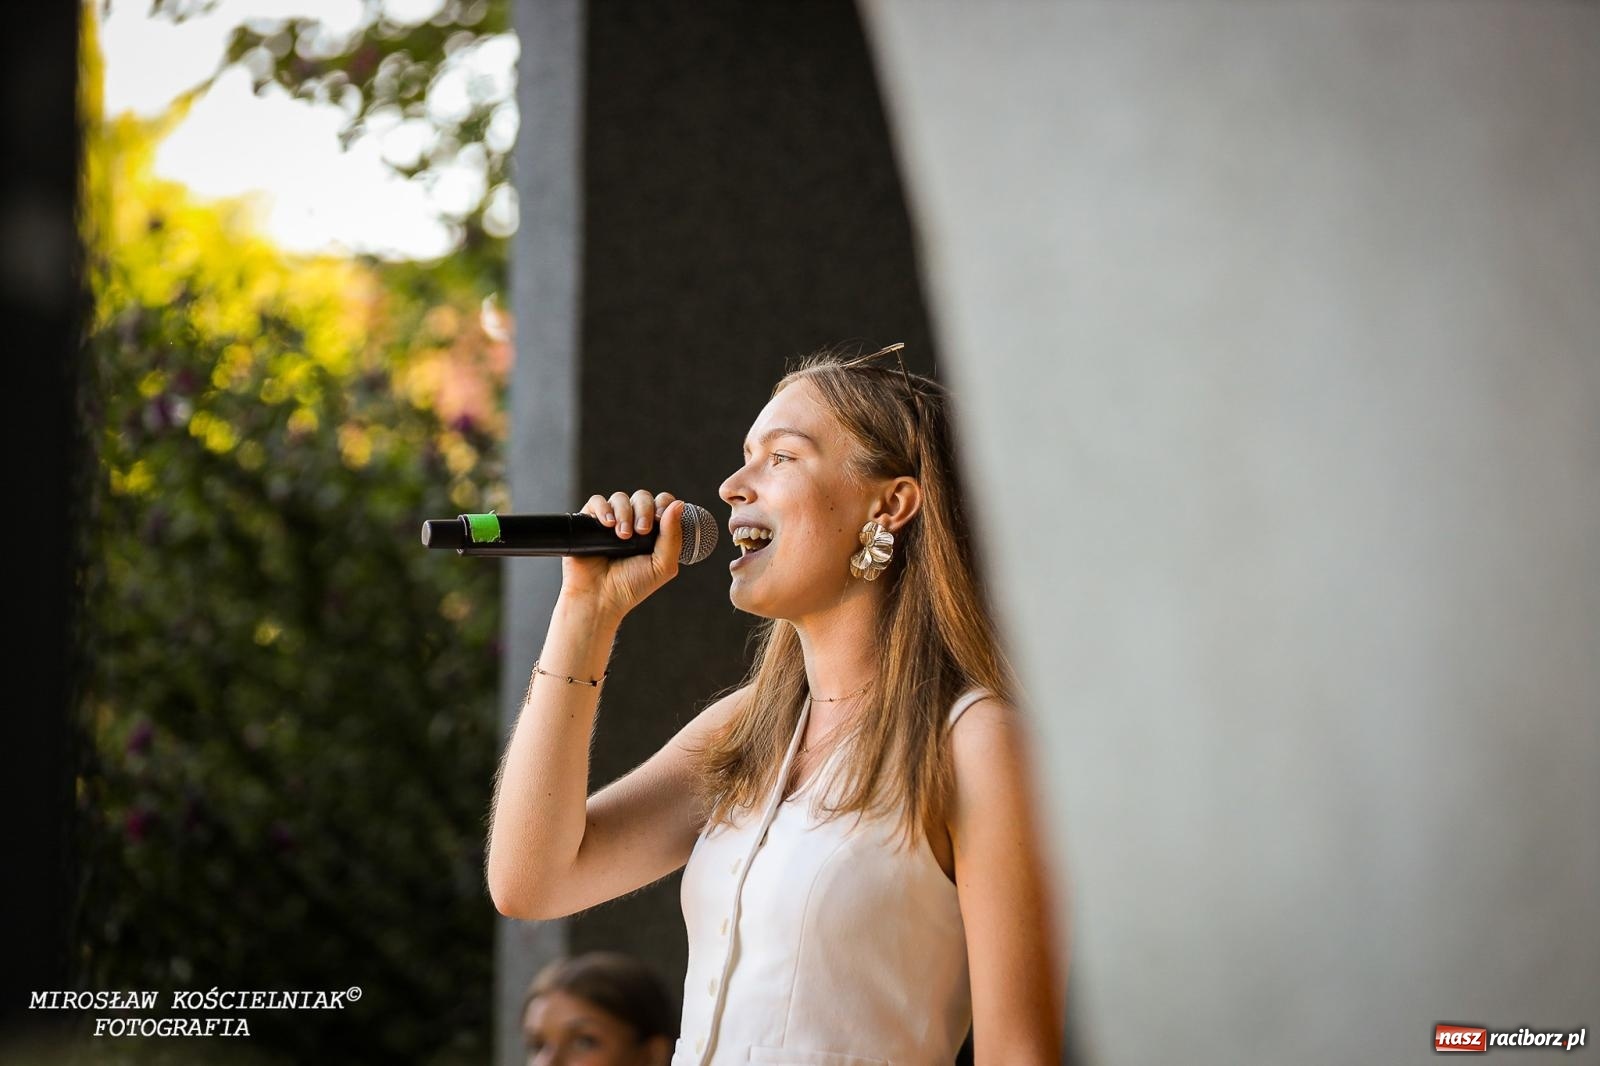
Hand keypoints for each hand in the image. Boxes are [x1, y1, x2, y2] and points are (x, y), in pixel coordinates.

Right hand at [560, 490, 683, 620]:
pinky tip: (607, 524)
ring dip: (624, 513)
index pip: (662, 503)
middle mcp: (632, 522)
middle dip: (644, 510)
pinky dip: (603, 508)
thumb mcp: (662, 565)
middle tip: (641, 531)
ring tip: (622, 535)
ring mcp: (611, 521)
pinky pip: (597, 501)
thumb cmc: (632, 586)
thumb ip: (673, 536)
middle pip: (642, 497)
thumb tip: (678, 504)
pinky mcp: (589, 522)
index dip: (663, 504)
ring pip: (620, 498)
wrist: (600, 598)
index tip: (660, 518)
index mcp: (653, 531)